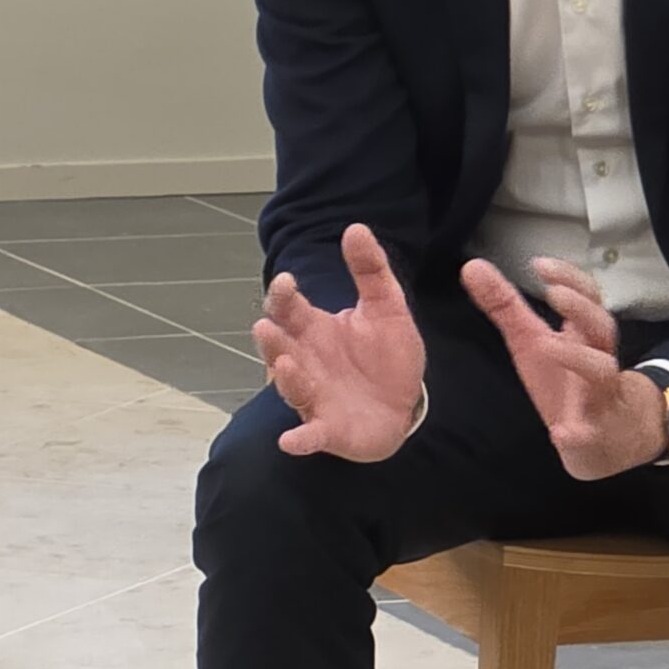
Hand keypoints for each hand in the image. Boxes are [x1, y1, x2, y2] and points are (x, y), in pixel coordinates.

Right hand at [253, 223, 427, 461]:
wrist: (402, 408)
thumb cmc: (384, 357)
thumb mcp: (387, 309)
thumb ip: (371, 270)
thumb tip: (356, 226)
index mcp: (313, 329)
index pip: (289, 308)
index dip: (283, 294)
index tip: (288, 280)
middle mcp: (304, 361)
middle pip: (278, 346)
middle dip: (272, 337)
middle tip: (267, 324)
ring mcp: (312, 396)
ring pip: (290, 385)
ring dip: (285, 378)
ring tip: (284, 365)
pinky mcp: (327, 429)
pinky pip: (309, 434)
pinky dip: (299, 439)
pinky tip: (291, 442)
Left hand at [460, 257, 665, 480]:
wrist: (609, 436)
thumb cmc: (568, 379)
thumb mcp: (532, 339)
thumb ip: (505, 305)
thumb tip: (472, 266)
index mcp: (582, 336)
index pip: (587, 298)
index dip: (570, 279)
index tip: (540, 263)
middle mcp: (597, 360)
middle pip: (602, 328)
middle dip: (582, 309)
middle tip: (555, 293)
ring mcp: (598, 397)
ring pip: (602, 373)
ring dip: (578, 358)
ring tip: (548, 346)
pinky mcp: (593, 435)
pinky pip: (589, 434)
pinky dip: (577, 433)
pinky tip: (561, 433)